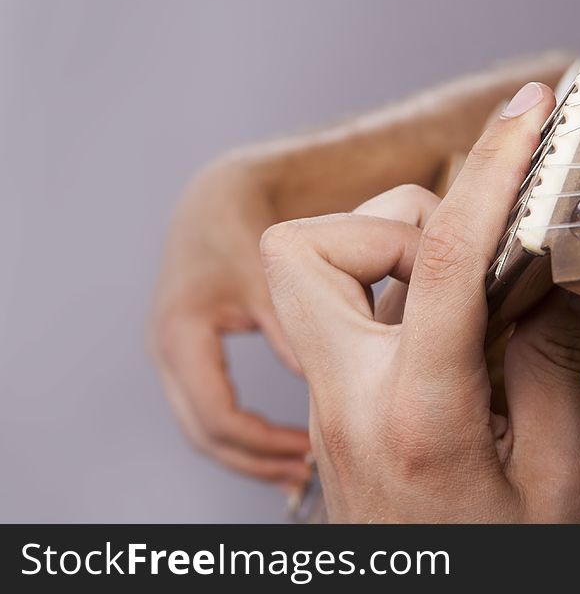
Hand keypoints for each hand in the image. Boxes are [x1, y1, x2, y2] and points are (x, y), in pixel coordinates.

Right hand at [150, 160, 310, 489]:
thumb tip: (317, 384)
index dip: (263, 444)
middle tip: (305, 476)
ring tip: (296, 471)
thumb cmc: (242, 228)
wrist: (215, 199)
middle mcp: (167, 352)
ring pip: (202, 431)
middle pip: (203, 437)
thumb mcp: (267, 275)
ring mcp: (172, 356)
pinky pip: (207, 410)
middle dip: (254, 462)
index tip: (308, 452)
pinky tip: (278, 440)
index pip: (216, 418)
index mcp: (182, 336)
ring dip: (247, 455)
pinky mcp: (187, 354)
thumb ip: (287, 327)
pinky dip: (240, 434)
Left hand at [261, 83, 579, 521]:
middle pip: (307, 248)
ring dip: (390, 254)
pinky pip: (340, 309)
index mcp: (420, 414)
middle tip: (469, 257)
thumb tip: (550, 268)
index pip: (446, 258)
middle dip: (396, 221)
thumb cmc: (502, 557)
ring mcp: (327, 401)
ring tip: (464, 296)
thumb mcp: (560, 474)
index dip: (492, 169)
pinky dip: (394, 291)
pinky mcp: (330, 403)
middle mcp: (350, 398)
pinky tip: (449, 330)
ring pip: (309, 269)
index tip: (528, 112)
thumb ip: (551, 361)